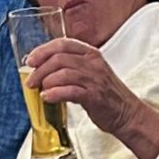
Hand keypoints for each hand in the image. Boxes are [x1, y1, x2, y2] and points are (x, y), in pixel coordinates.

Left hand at [24, 36, 158, 158]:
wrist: (128, 114)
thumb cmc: (107, 96)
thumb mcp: (91, 73)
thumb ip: (71, 67)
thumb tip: (42, 70)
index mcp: (91, 54)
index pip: (62, 44)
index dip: (43, 50)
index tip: (31, 61)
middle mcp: (93, 64)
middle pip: (59, 58)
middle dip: (40, 70)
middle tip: (31, 80)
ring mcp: (95, 79)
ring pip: (62, 73)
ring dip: (46, 82)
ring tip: (40, 90)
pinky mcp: (94, 96)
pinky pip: (69, 91)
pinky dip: (54, 94)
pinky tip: (47, 98)